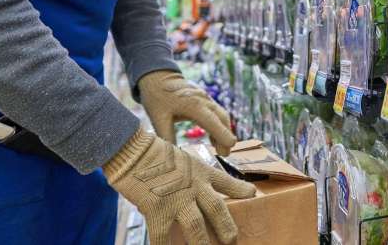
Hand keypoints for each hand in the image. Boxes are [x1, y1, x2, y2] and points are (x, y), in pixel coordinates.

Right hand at [105, 128, 255, 244]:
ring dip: (202, 244)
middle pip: (217, 210)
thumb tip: (198, 188)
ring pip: (196, 227)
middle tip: (233, 241)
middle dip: (227, 228)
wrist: (135, 151)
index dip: (240, 190)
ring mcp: (177, 199)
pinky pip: (162, 236)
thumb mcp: (183, 159)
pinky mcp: (158, 210)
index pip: (226, 182)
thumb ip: (193, 176)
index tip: (252, 195)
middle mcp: (194, 187)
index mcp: (201, 172)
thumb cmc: (156, 154)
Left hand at [139, 70, 235, 155]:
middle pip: (222, 119)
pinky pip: (216, 113)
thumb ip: (167, 137)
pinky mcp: (205, 99)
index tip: (230, 146)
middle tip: (226, 154)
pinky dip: (219, 125)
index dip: (222, 134)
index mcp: (193, 105)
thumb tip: (171, 157)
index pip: (212, 121)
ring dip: (224, 131)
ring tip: (221, 149)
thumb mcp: (158, 118)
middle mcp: (204, 100)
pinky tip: (214, 138)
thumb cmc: (157, 97)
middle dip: (226, 136)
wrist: (158, 77)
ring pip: (222, 115)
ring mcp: (206, 98)